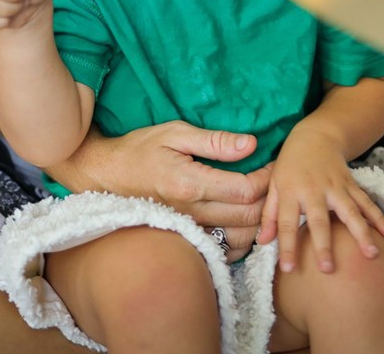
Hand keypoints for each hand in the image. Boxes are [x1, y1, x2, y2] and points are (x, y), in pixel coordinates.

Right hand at [44, 121, 269, 228]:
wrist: (107, 175)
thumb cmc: (141, 149)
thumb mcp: (176, 133)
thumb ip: (215, 141)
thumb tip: (251, 145)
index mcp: (190, 184)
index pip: (245, 190)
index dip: (269, 178)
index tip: (275, 164)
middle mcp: (191, 212)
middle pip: (248, 217)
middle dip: (270, 199)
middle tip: (277, 182)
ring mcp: (188, 230)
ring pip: (240, 240)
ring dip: (260, 223)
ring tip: (265, 201)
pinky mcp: (186, 238)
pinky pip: (223, 251)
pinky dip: (242, 240)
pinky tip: (245, 221)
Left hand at [257, 128, 383, 274]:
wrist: (316, 136)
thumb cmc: (291, 165)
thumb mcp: (274, 184)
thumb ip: (269, 215)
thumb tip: (262, 242)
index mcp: (290, 192)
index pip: (286, 223)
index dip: (286, 246)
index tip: (288, 269)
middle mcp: (314, 190)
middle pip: (319, 220)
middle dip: (324, 245)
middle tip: (328, 269)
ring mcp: (336, 187)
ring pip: (350, 211)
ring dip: (361, 233)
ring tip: (371, 253)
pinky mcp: (351, 184)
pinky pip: (366, 202)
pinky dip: (378, 217)